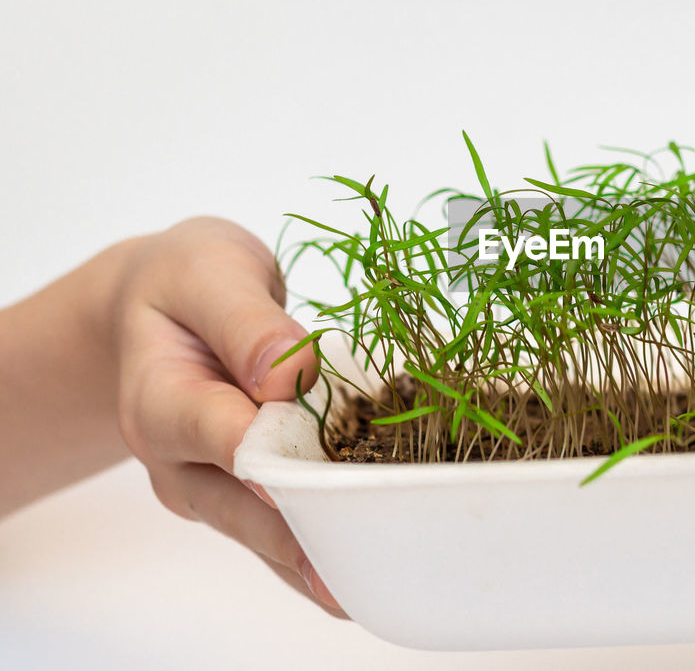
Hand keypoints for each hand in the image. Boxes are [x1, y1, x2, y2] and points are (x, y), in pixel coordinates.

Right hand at [112, 217, 343, 613]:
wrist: (159, 306)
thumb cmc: (186, 283)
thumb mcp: (209, 272)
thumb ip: (246, 320)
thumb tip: (289, 374)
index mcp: (160, 400)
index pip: (218, 434)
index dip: (267, 461)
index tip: (311, 487)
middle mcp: (178, 460)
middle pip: (243, 507)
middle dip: (303, 535)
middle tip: (361, 567)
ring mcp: (209, 486)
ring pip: (264, 536)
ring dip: (316, 560)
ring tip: (368, 588)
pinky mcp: (242, 494)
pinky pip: (281, 531)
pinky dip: (320, 550)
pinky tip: (361, 578)